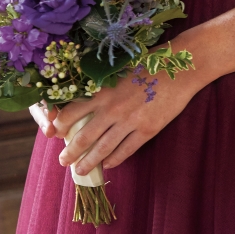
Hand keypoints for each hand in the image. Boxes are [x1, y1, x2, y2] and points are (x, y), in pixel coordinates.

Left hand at [43, 61, 200, 172]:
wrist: (181, 67)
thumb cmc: (150, 62)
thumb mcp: (119, 69)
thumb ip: (102, 84)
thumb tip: (85, 98)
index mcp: (103, 90)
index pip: (72, 111)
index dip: (60, 124)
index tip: (54, 133)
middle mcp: (112, 108)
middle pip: (84, 136)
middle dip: (71, 152)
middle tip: (63, 161)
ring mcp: (130, 121)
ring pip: (103, 148)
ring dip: (89, 162)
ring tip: (79, 171)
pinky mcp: (147, 130)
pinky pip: (126, 150)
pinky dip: (114, 160)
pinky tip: (108, 165)